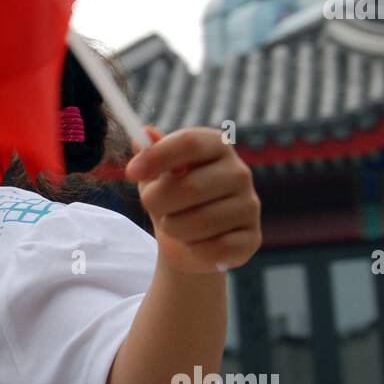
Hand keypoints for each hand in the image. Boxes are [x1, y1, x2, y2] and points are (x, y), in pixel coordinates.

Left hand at [125, 125, 260, 274]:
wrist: (187, 243)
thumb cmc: (170, 200)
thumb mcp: (154, 175)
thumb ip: (149, 154)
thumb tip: (144, 134)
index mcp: (217, 146)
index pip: (189, 142)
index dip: (157, 156)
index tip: (131, 173)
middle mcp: (239, 172)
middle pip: (191, 186)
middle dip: (158, 202)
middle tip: (152, 206)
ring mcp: (250, 205)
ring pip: (201, 222)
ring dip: (173, 228)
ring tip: (172, 225)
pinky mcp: (252, 238)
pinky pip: (215, 248)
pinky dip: (194, 250)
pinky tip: (194, 244)